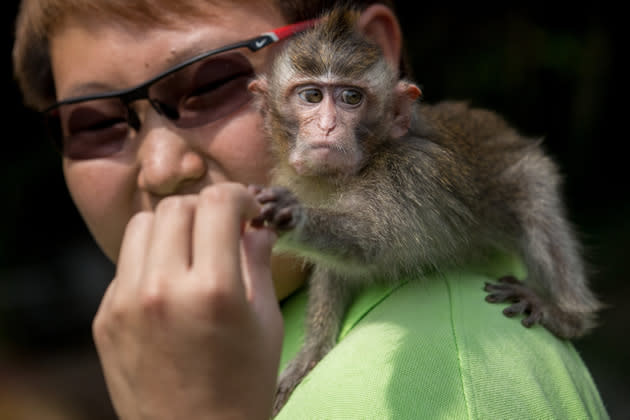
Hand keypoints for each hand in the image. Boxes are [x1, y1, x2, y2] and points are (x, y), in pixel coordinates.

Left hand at [92, 183, 282, 419]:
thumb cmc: (243, 383)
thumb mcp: (265, 321)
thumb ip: (258, 263)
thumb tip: (256, 226)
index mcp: (213, 290)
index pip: (217, 203)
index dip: (237, 197)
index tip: (245, 211)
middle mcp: (163, 288)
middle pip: (176, 207)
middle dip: (205, 210)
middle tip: (220, 232)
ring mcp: (126, 303)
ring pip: (143, 225)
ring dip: (172, 228)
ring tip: (190, 253)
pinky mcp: (105, 317)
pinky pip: (126, 263)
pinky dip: (150, 260)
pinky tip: (168, 286)